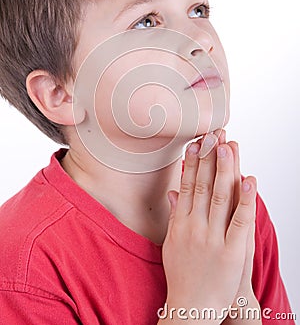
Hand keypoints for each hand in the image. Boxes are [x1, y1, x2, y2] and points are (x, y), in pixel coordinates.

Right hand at [159, 131, 256, 323]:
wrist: (192, 308)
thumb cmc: (182, 275)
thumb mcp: (172, 243)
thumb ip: (175, 215)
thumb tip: (174, 192)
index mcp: (181, 224)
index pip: (188, 186)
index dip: (193, 163)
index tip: (197, 142)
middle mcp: (195, 227)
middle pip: (203, 186)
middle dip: (209, 158)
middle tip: (213, 134)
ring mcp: (213, 238)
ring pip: (221, 198)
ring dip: (225, 170)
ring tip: (228, 147)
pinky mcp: (232, 252)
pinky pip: (240, 221)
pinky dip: (246, 200)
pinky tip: (250, 180)